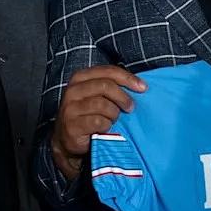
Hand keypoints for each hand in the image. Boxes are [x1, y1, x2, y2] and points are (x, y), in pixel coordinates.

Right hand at [51, 65, 146, 179]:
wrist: (68, 139)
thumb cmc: (88, 115)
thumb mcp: (98, 96)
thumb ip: (112, 87)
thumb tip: (139, 86)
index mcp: (80, 78)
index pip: (108, 71)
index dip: (128, 78)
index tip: (143, 88)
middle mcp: (73, 90)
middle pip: (105, 86)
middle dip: (123, 97)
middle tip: (130, 107)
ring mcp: (70, 108)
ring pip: (102, 105)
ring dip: (114, 114)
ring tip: (114, 119)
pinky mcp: (72, 125)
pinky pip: (98, 122)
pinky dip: (107, 125)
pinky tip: (105, 128)